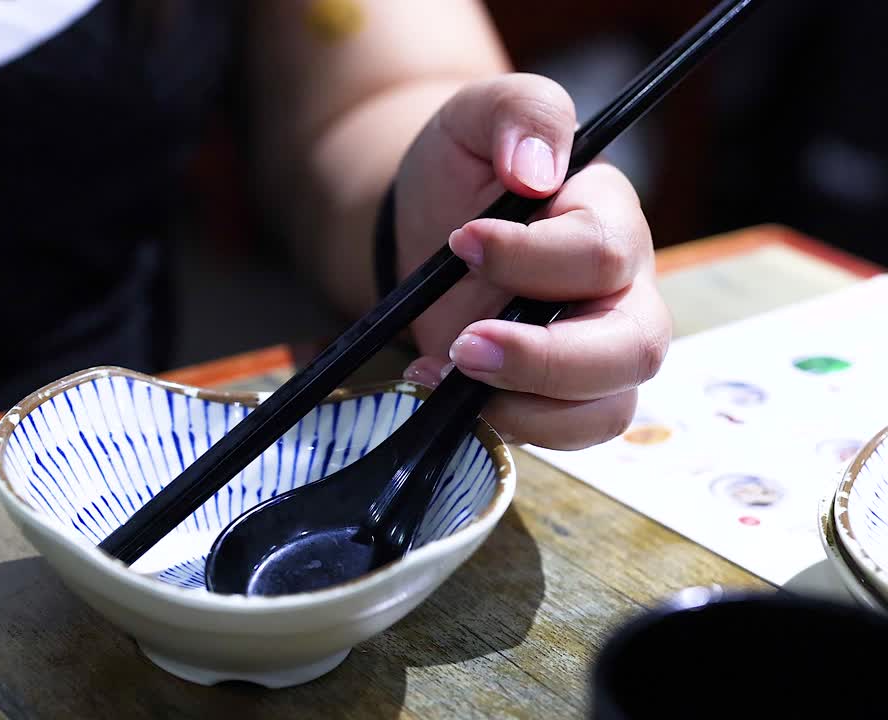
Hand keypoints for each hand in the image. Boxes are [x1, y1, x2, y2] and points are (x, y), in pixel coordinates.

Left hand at [392, 73, 671, 449]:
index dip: (531, 258)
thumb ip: (520, 112)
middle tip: (464, 345)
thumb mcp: (479, 115)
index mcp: (608, 216)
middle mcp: (621, 290)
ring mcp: (596, 349)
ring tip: (446, 371)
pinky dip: (507, 425)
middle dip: (546, 359)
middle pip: (633, 347)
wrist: (428, 222)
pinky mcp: (560, 395)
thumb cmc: (465, 169)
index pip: (601, 252)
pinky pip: (566, 434)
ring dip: (527, 406)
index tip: (461, 242)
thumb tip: (537, 165)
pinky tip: (444, 393)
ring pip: (609, 407)